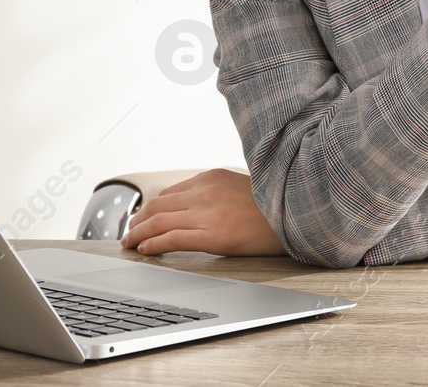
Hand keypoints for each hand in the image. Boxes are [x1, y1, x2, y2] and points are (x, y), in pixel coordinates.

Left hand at [120, 168, 286, 256]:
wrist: (299, 213)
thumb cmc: (273, 205)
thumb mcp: (240, 187)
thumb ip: (216, 193)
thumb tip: (195, 208)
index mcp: (212, 177)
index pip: (169, 192)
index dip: (150, 208)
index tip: (142, 218)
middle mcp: (205, 191)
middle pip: (158, 205)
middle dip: (138, 220)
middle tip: (128, 233)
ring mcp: (208, 212)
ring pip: (159, 221)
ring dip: (138, 234)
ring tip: (130, 244)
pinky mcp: (213, 235)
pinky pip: (172, 238)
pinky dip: (153, 244)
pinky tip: (145, 250)